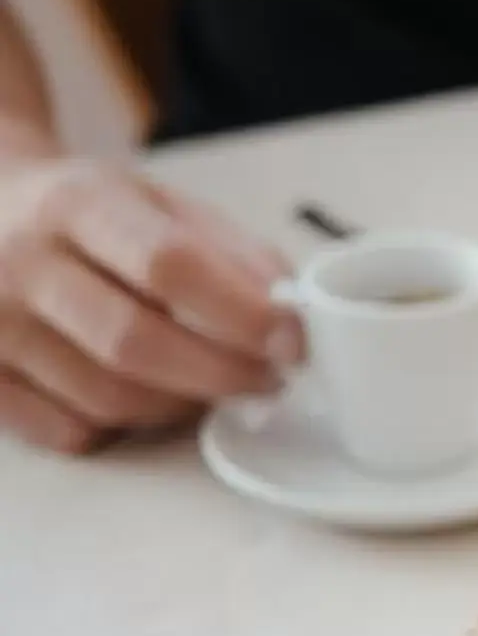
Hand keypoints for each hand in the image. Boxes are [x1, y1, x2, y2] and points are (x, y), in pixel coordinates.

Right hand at [0, 145, 296, 455]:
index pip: (168, 266)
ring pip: (106, 398)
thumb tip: (293, 310)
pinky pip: (68, 432)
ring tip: (211, 385)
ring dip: (180, 406)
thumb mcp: (160, 204)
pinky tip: (144, 396)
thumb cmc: (92, 215)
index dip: (242, 314)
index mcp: (75, 204)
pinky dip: (123, 427)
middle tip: (268, 380)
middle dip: (222, 374)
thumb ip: (233, 252)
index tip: (292, 341)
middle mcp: (21, 264)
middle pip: (135, 344)